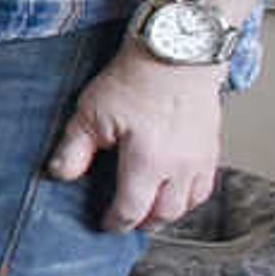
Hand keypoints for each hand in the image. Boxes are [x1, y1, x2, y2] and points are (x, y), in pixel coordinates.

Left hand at [46, 42, 226, 232]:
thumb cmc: (138, 77)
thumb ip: (75, 149)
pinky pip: (206, 184)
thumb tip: (61, 175)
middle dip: (144, 223)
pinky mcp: (213, 144)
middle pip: (165, 214)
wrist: (178, 50)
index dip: (115, 222)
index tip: (105, 224)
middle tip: (128, 222)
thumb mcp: (91, 112)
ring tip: (152, 210)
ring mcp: (201, 157)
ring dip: (170, 212)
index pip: (131, 210)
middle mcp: (180, 167)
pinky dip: (190, 195)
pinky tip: (178, 189)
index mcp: (148, 163)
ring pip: (190, 203)